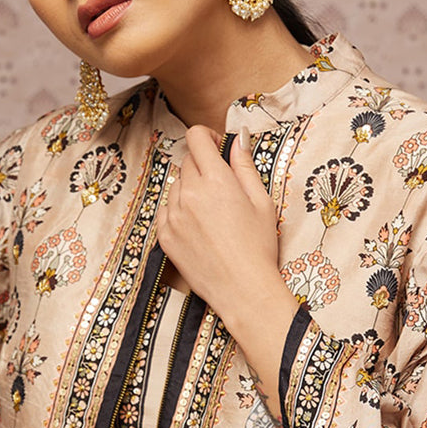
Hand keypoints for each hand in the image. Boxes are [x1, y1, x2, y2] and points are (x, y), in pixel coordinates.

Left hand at [156, 125, 299, 421]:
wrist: (243, 290)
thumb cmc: (259, 247)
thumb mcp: (261, 202)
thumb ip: (245, 166)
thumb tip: (239, 138)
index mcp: (216, 180)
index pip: (195, 137)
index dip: (206, 137)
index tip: (217, 148)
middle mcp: (189, 194)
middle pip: (186, 161)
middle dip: (202, 165)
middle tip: (221, 187)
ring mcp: (173, 215)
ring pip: (176, 186)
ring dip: (190, 189)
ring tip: (212, 214)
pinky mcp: (164, 236)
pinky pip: (165, 210)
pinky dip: (178, 211)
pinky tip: (198, 228)